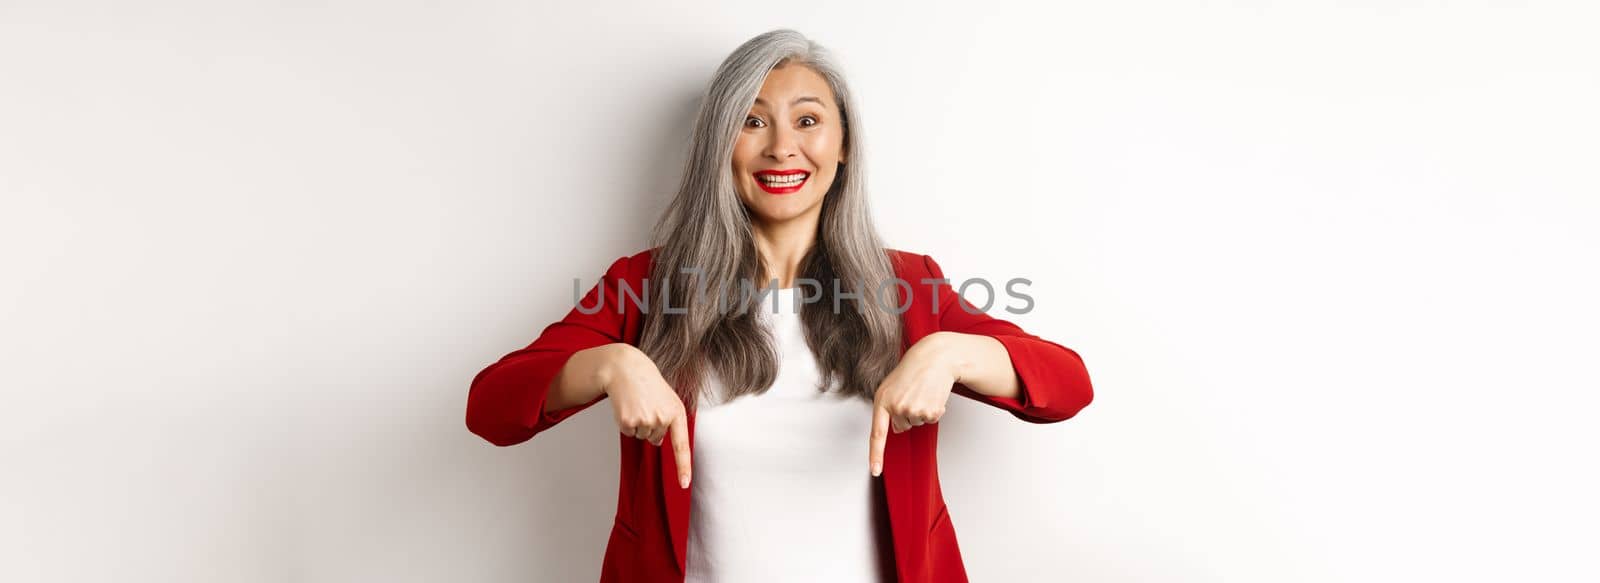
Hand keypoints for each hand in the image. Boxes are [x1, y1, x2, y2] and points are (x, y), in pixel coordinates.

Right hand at [599, 344, 691, 487]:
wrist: (626, 369)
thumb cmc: (648, 384)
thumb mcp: (667, 399)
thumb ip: (669, 420)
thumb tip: (658, 442)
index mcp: (677, 413)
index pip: (681, 445)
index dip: (683, 467)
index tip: (684, 484)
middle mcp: (663, 419)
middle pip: (656, 439)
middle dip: (650, 426)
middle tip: (646, 405)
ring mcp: (645, 421)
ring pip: (642, 437)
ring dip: (638, 423)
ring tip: (637, 404)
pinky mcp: (629, 422)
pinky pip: (629, 433)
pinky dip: (626, 423)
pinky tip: (627, 407)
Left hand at [868, 332, 960, 476]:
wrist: (935, 357)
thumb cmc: (913, 370)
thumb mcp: (891, 386)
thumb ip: (888, 407)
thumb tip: (897, 430)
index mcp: (882, 401)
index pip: (877, 434)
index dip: (876, 455)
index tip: (875, 470)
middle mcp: (896, 407)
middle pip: (902, 426)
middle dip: (907, 414)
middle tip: (913, 393)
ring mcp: (913, 410)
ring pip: (917, 423)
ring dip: (921, 410)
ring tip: (922, 391)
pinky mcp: (930, 411)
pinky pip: (930, 419)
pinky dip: (933, 409)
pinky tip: (932, 394)